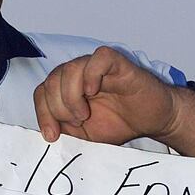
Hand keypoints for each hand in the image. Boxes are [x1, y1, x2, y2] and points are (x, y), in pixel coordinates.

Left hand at [33, 46, 178, 145]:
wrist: (153, 121)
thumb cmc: (120, 124)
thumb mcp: (84, 135)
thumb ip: (64, 129)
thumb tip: (46, 130)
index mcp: (69, 88)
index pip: (42, 91)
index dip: (42, 113)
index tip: (53, 136)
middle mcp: (81, 74)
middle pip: (51, 79)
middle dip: (57, 107)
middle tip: (76, 123)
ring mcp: (98, 67)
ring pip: (70, 69)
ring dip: (71, 96)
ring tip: (84, 114)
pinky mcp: (118, 63)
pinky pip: (98, 58)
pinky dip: (91, 75)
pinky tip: (94, 92)